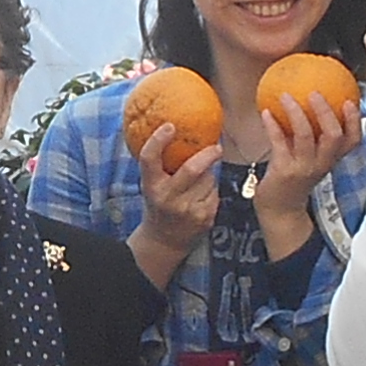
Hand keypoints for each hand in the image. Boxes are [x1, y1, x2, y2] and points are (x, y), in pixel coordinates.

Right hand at [128, 133, 223, 284]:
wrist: (165, 240)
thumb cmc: (159, 204)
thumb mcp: (152, 185)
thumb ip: (160, 165)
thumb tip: (174, 129)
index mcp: (151, 186)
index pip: (149, 159)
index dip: (158, 140)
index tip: (170, 126)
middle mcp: (168, 198)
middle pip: (191, 169)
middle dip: (208, 155)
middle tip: (216, 147)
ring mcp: (188, 210)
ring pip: (208, 180)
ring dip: (208, 175)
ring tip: (198, 184)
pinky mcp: (204, 218)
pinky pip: (215, 193)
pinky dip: (212, 190)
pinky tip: (202, 197)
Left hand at [246, 78, 356, 249]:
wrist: (280, 209)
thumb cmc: (294, 176)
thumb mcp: (309, 157)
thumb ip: (312, 134)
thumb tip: (305, 98)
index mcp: (332, 158)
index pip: (353, 140)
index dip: (355, 120)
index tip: (350, 99)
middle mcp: (322, 163)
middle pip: (334, 135)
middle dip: (326, 111)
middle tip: (314, 93)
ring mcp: (303, 168)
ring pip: (306, 136)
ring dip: (295, 112)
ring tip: (285, 96)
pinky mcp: (284, 171)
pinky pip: (279, 142)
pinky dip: (272, 125)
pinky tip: (266, 112)